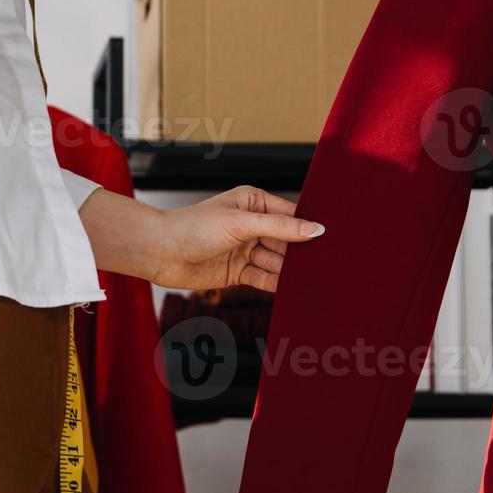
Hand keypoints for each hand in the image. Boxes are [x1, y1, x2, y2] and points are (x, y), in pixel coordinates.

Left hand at [149, 186, 324, 291]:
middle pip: (286, 240)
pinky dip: (276, 283)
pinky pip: (263, 278)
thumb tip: (314, 229)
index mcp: (253, 203)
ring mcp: (244, 249)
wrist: (160, 252)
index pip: (290, 214)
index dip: (308, 227)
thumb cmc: (193, 227)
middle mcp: (251, 225)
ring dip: (290, 270)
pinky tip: (292, 289)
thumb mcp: (241, 223)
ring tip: (313, 279)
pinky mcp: (237, 272)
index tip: (332, 239)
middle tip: (326, 264)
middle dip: (301, 252)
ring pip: (276, 261)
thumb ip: (280, 227)